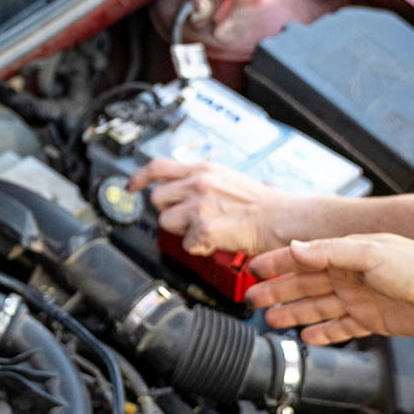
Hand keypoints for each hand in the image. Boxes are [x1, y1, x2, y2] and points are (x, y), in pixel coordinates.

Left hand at [129, 158, 299, 255]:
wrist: (283, 218)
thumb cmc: (261, 204)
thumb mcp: (226, 179)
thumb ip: (199, 180)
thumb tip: (178, 188)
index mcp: (203, 169)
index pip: (157, 166)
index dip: (139, 178)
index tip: (131, 186)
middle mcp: (198, 183)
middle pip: (157, 199)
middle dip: (169, 211)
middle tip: (190, 218)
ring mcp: (199, 205)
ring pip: (166, 222)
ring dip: (182, 230)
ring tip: (207, 228)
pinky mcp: (203, 227)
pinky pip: (185, 243)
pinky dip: (198, 247)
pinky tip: (215, 240)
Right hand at [246, 235, 413, 343]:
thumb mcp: (369, 251)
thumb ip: (330, 252)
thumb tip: (297, 249)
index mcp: (347, 254)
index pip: (303, 259)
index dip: (277, 264)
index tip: (253, 268)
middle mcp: (350, 276)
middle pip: (304, 285)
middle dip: (277, 292)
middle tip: (252, 299)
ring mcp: (359, 299)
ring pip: (317, 308)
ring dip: (293, 313)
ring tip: (271, 320)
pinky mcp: (371, 321)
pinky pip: (339, 328)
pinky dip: (322, 332)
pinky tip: (306, 336)